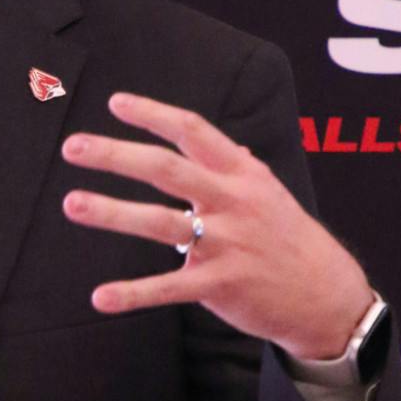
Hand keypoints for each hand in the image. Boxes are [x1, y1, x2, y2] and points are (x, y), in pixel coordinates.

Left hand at [61, 92, 373, 359]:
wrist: (328, 296)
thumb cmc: (288, 238)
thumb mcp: (268, 191)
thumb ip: (236, 166)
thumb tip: (214, 142)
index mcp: (242, 173)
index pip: (192, 131)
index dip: (152, 114)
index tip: (114, 103)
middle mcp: (232, 202)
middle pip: (166, 169)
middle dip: (116, 155)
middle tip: (72, 146)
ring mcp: (227, 243)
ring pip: (161, 223)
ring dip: (112, 213)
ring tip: (72, 203)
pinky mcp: (221, 285)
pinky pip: (169, 287)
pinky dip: (133, 294)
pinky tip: (100, 298)